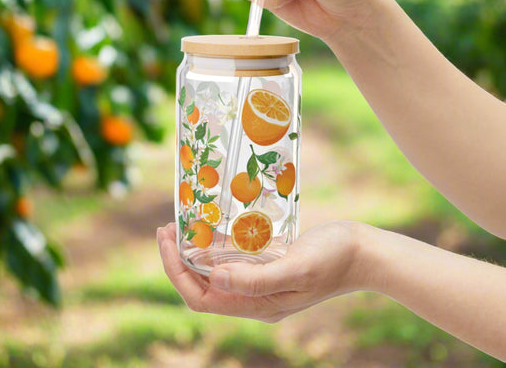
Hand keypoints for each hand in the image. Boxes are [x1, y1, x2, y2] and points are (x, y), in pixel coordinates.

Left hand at [157, 220, 366, 322]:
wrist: (363, 252)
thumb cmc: (334, 259)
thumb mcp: (296, 269)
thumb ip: (255, 279)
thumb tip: (213, 279)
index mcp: (257, 305)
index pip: (201, 297)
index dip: (177, 272)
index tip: (165, 240)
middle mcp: (255, 297)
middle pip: (203, 285)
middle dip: (179, 259)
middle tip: (168, 228)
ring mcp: (262, 281)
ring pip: (216, 271)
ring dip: (196, 251)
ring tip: (183, 224)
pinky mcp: (269, 264)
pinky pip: (235, 259)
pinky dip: (218, 245)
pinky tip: (212, 227)